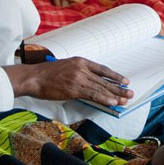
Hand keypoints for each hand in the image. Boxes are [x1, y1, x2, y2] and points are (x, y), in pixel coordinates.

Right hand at [6, 57, 132, 106]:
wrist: (33, 77)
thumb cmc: (46, 74)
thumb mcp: (66, 67)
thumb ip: (79, 72)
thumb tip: (91, 82)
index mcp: (80, 61)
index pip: (102, 69)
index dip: (115, 76)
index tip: (125, 81)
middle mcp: (82, 68)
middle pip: (104, 79)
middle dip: (118, 87)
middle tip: (130, 93)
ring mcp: (78, 78)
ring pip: (101, 88)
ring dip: (114, 95)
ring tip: (125, 100)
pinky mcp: (74, 89)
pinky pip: (92, 94)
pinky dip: (104, 99)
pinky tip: (112, 102)